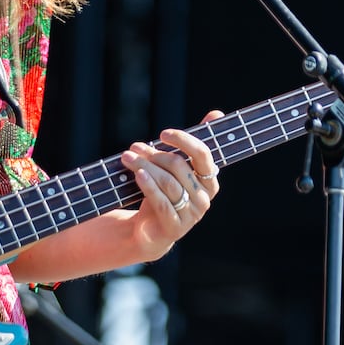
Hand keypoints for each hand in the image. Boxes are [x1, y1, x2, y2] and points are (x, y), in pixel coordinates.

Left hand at [119, 109, 223, 260]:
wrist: (149, 230)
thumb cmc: (164, 193)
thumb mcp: (177, 168)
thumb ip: (193, 143)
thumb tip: (216, 113)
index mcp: (210, 181)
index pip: (202, 154)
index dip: (183, 140)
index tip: (163, 134)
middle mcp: (204, 199)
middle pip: (179, 166)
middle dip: (154, 154)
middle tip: (134, 148)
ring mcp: (191, 215)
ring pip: (168, 183)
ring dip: (145, 166)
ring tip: (127, 157)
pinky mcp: (175, 228)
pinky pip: (162, 203)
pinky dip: (148, 186)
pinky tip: (137, 175)